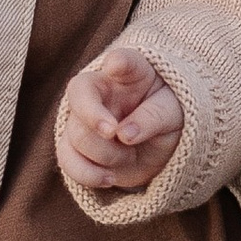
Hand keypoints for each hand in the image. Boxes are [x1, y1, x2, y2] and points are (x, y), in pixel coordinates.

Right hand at [58, 44, 185, 192]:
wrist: (161, 145)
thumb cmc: (167, 116)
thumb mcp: (174, 114)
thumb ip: (153, 118)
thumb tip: (125, 134)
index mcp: (130, 73)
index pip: (123, 61)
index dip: (118, 62)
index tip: (117, 66)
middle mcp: (100, 91)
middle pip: (80, 100)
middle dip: (96, 122)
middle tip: (115, 133)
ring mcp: (84, 118)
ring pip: (75, 136)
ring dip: (104, 154)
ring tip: (129, 157)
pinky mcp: (78, 146)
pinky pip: (67, 160)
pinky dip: (87, 174)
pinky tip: (109, 179)